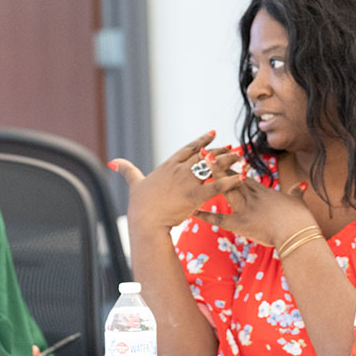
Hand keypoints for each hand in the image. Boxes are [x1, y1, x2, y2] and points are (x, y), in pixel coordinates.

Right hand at [109, 131, 241, 231]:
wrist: (145, 221)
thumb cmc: (139, 205)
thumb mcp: (134, 184)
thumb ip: (127, 170)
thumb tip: (113, 161)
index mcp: (168, 166)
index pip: (188, 149)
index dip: (201, 141)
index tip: (213, 133)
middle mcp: (179, 170)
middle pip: (204, 155)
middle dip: (219, 150)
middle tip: (231, 146)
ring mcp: (188, 182)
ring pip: (212, 167)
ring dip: (228, 161)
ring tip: (240, 157)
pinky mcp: (195, 196)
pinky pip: (217, 186)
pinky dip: (231, 180)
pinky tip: (242, 176)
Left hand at [193, 160, 315, 246]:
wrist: (297, 232)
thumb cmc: (300, 219)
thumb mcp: (298, 202)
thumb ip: (297, 192)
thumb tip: (301, 185)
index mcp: (263, 191)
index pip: (242, 175)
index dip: (231, 165)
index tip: (223, 155)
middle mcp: (251, 196)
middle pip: (230, 176)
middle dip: (217, 164)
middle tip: (205, 152)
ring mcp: (244, 208)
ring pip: (224, 188)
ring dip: (211, 177)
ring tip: (199, 166)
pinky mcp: (240, 224)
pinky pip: (220, 219)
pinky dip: (206, 216)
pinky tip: (193, 211)